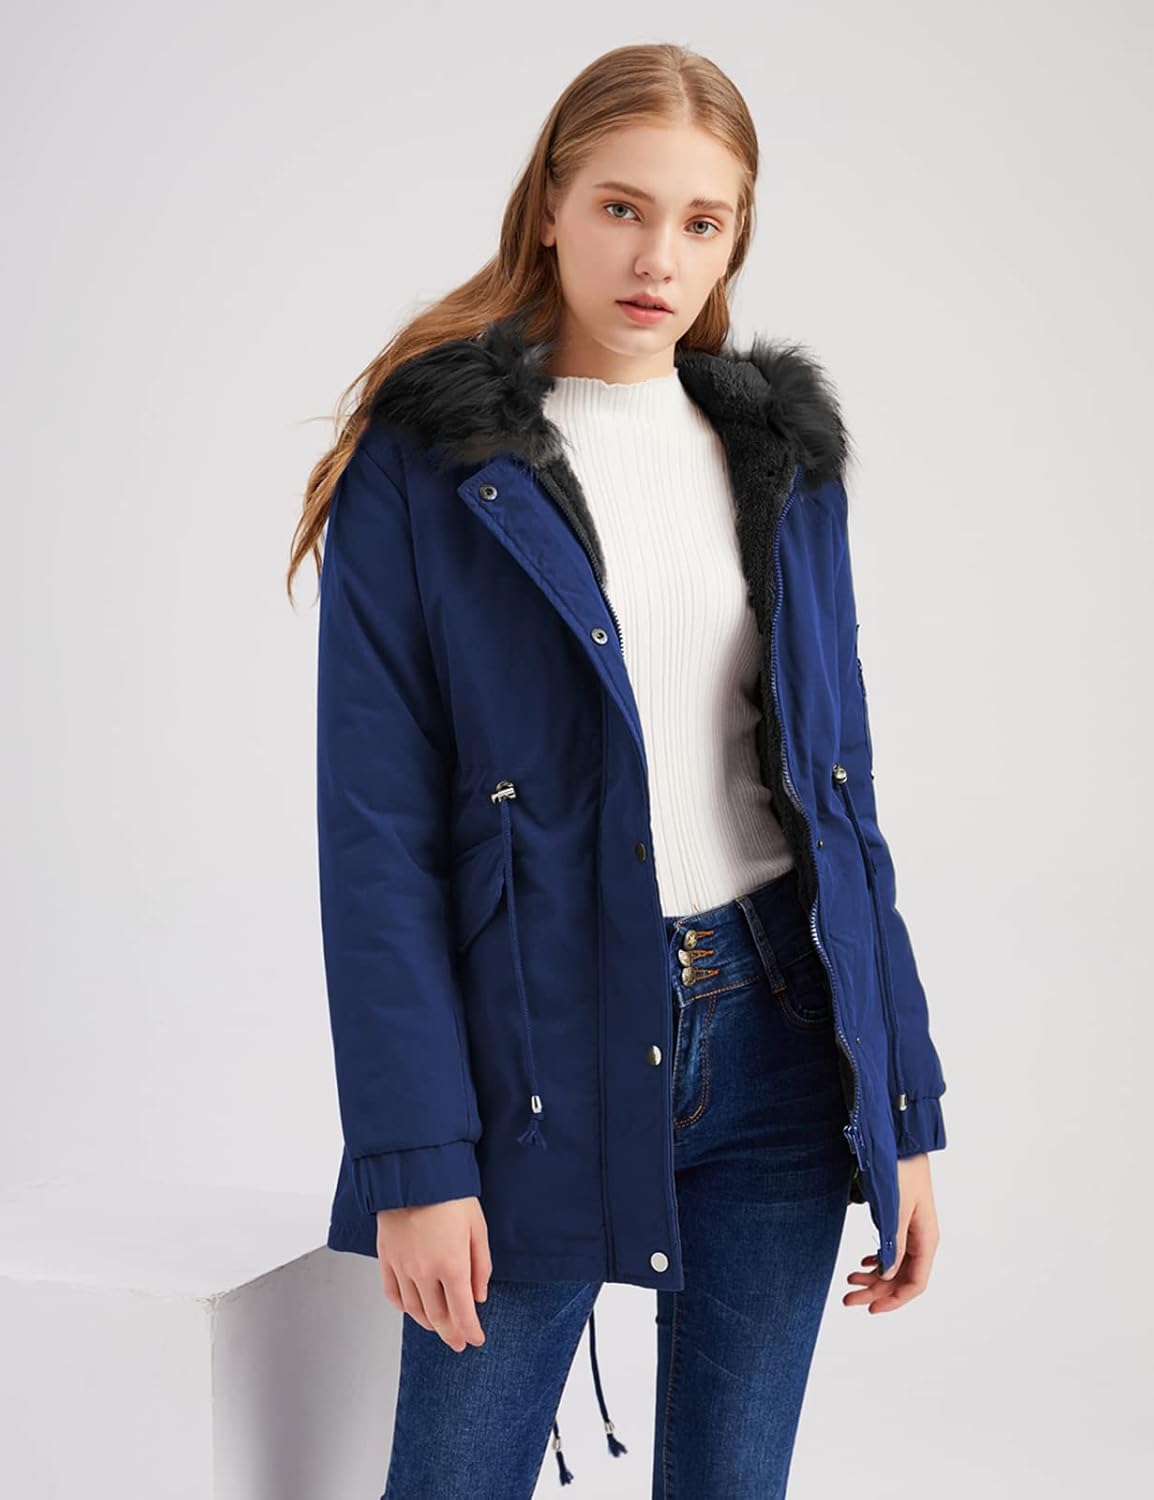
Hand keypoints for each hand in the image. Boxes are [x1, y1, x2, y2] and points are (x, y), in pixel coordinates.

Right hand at [375, 1195, 492, 1350]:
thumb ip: (481, 1266)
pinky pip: (393, 1293)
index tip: (476, 1340)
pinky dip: (403, 1307)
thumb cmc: (451, 1195)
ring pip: (414, 1310)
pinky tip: (412, 1309)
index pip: (462, 1313)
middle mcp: (425, 1273)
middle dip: (451, 1333)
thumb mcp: (478, 1227)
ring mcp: (402, 1268)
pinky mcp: (386, 1258)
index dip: (470, 1331)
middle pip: (437, 1317)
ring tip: (438, 1327)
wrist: (414, 1173)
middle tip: (458, 1342)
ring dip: (428, 1324)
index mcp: (452, 1266)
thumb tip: (479, 1296)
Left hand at [843, 1153, 938, 1312]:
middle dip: (875, 1291)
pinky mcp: (899, 1216)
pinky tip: (864, 1261)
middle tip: (847, 1297)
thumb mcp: (894, 1209)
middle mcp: (921, 1237)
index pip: (915, 1283)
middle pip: (901, 1277)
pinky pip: (891, 1247)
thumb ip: (892, 1243)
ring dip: (873, 1276)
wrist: (899, 1138)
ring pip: (894, 1263)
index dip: (894, 1301)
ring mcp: (910, 1227)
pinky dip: (877, 1259)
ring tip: (849, 1279)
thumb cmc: (899, 1169)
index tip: (870, 1309)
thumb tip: (886, 1276)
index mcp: (926, 1238)